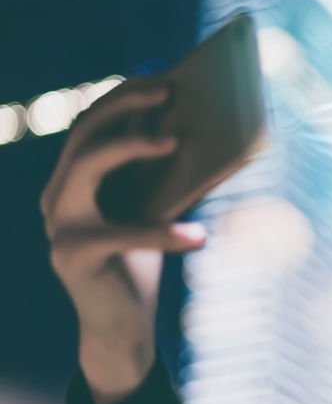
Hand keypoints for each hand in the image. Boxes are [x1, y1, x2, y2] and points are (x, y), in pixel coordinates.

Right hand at [40, 76, 206, 403]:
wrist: (123, 329)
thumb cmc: (143, 262)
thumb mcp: (155, 210)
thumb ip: (163, 175)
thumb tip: (202, 129)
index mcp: (75, 180)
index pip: (91, 123)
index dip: (123, 95)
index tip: (163, 74)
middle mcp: (57, 196)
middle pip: (83, 133)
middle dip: (125, 104)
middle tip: (169, 89)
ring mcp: (58, 225)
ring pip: (85, 166)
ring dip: (130, 146)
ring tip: (175, 142)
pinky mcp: (72, 257)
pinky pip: (120, 235)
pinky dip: (163, 234)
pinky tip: (199, 236)